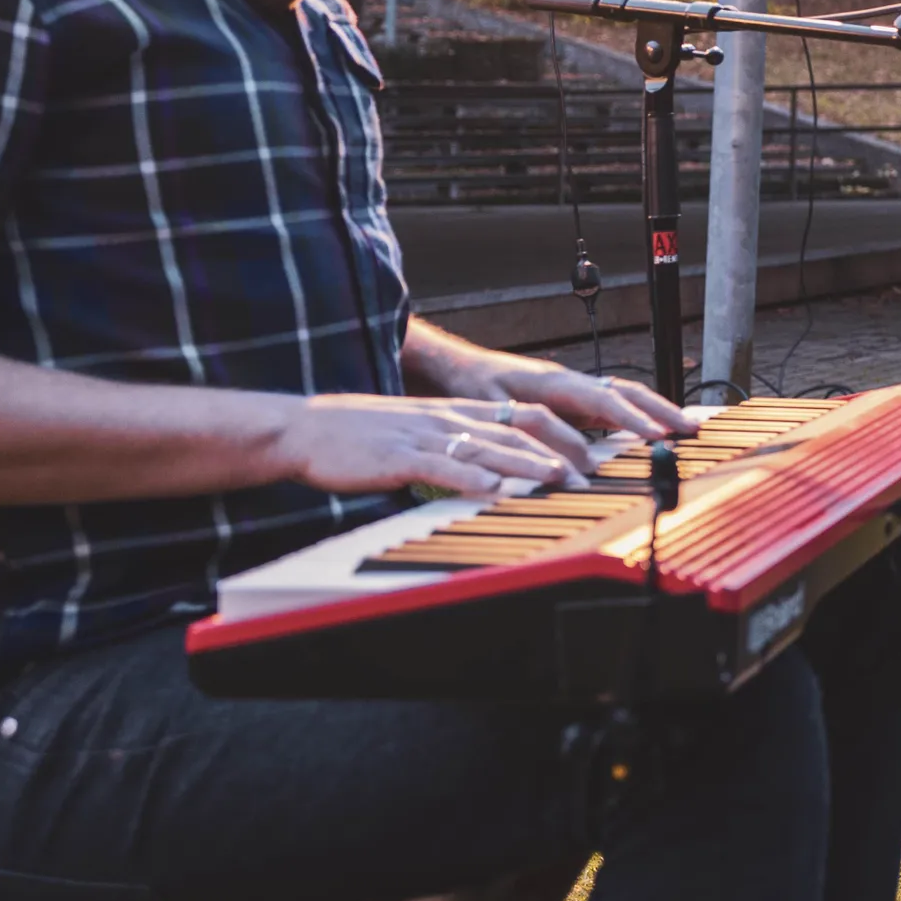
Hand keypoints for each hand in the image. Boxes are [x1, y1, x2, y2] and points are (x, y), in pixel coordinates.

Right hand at [259, 394, 608, 498]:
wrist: (306, 429)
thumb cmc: (363, 438)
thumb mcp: (421, 434)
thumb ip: (460, 448)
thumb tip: (497, 471)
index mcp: (459, 411)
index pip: (525, 415)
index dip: (564, 433)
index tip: (594, 456)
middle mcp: (451, 418)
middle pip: (519, 428)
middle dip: (561, 450)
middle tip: (593, 475)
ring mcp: (426, 435)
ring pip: (489, 445)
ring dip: (528, 464)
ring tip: (560, 478)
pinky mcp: (399, 456)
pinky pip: (441, 466)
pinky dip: (470, 477)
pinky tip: (492, 489)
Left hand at [433, 354, 697, 445]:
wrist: (455, 366)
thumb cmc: (470, 386)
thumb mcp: (490, 414)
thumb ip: (522, 435)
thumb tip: (557, 464)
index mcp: (554, 382)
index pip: (604, 400)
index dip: (633, 419)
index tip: (658, 436)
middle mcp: (571, 382)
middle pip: (626, 391)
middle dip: (661, 409)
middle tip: (691, 429)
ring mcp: (573, 389)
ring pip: (623, 396)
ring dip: (655, 411)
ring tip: (684, 430)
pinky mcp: (571, 399)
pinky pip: (612, 405)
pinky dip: (636, 416)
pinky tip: (649, 433)